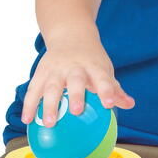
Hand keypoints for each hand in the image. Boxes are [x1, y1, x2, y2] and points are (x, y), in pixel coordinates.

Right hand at [20, 39, 135, 126]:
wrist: (70, 35)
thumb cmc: (91, 60)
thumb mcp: (104, 69)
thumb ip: (115, 89)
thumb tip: (130, 104)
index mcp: (93, 67)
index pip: (102, 78)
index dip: (107, 90)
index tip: (109, 104)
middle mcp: (74, 67)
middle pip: (75, 81)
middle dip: (75, 95)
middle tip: (75, 111)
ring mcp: (56, 69)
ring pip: (51, 86)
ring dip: (49, 104)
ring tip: (48, 123)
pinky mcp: (41, 72)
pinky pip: (34, 90)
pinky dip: (30, 104)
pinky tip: (27, 120)